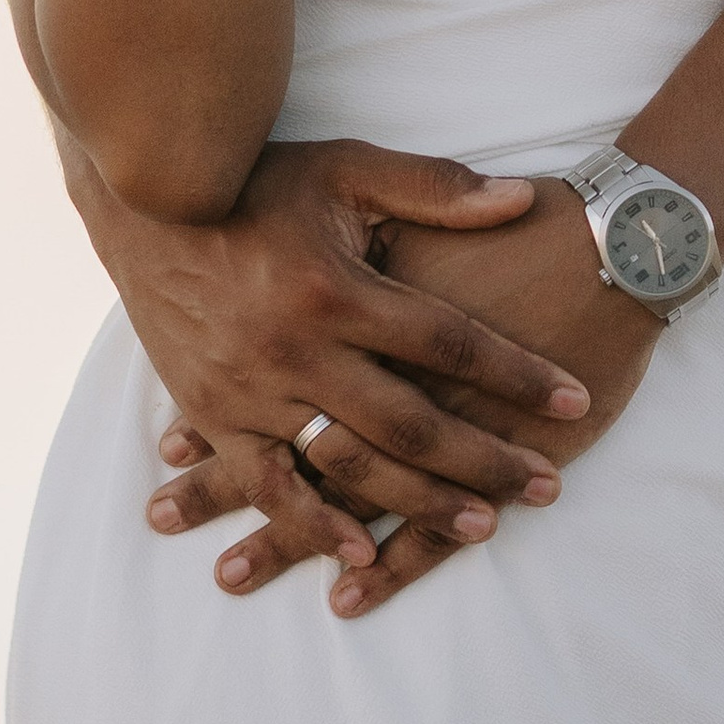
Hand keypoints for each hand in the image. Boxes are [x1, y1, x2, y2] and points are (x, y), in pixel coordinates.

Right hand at [106, 139, 592, 598]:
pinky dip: (312, 523)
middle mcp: (296, 348)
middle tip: (544, 487)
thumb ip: (435, 189)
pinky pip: (268, 482)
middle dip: (484, 459)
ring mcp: (251, 389)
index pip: (450, 341)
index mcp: (336, 287)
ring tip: (481, 528)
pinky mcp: (214, 413)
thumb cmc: (257, 180)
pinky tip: (358, 554)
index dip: (517, 373)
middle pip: (410, 420)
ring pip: (348, 464)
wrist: (149, 202)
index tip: (574, 399)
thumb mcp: (346, 169)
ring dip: (416, 501)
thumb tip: (522, 200)